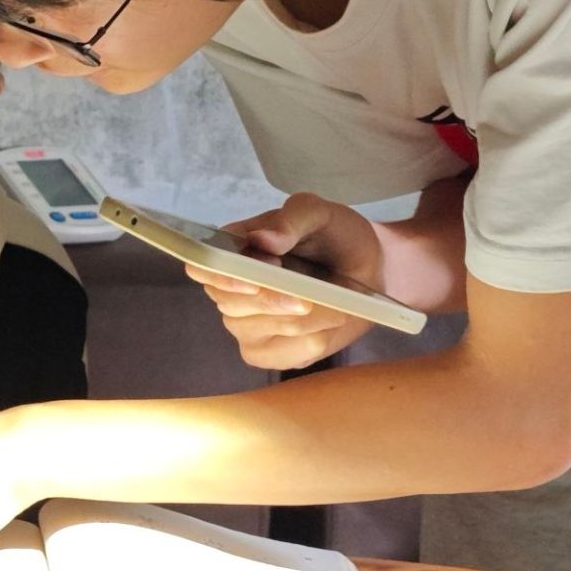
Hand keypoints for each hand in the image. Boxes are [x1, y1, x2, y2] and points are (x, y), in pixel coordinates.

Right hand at [185, 192, 381, 370]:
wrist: (368, 271)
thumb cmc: (337, 238)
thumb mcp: (322, 215)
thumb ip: (294, 219)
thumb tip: (263, 239)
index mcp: (231, 250)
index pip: (202, 267)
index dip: (220, 278)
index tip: (251, 282)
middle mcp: (228, 290)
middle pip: (230, 304)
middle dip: (271, 302)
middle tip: (309, 297)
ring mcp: (244, 324)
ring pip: (258, 329)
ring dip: (301, 320)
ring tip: (335, 306)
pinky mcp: (267, 352)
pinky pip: (281, 356)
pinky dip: (310, 342)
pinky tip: (328, 325)